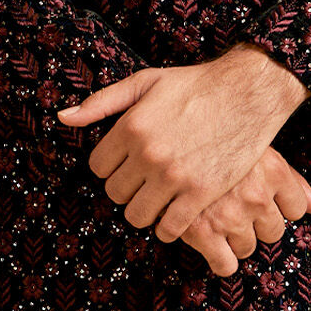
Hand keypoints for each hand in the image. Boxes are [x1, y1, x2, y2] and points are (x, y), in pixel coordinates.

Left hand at [71, 45, 309, 243]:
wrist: (247, 93)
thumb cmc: (194, 85)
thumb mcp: (144, 82)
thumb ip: (101, 102)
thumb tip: (62, 118)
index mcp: (131, 126)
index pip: (97, 168)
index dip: (111, 168)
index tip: (127, 164)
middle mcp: (147, 153)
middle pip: (115, 193)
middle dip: (127, 189)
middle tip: (144, 182)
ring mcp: (174, 175)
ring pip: (137, 216)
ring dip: (144, 211)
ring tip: (157, 199)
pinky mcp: (200, 192)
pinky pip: (169, 228)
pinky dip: (168, 228)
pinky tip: (176, 214)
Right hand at [178, 149, 310, 276]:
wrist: (165, 138)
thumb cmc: (212, 139)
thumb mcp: (255, 150)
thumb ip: (292, 181)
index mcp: (273, 170)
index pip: (296, 209)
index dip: (276, 206)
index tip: (255, 197)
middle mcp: (256, 195)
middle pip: (273, 231)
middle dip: (254, 222)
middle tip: (230, 204)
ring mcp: (230, 216)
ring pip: (247, 247)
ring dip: (233, 237)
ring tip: (214, 214)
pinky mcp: (202, 232)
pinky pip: (225, 265)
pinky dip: (218, 259)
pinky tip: (207, 240)